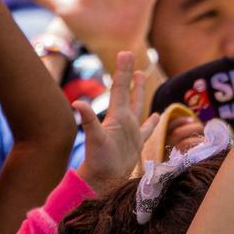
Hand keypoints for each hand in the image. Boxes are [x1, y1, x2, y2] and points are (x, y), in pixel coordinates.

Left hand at [77, 53, 154, 192]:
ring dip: (140, 91)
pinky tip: (156, 115)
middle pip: (128, 92)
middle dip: (130, 74)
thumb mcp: (95, 139)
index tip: (125, 53)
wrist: (103, 181)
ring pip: (137, 105)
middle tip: (130, 55)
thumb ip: (88, 120)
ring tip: (142, 75)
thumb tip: (77, 103)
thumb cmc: (99, 161)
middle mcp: (123, 120)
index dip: (123, 71)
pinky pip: (147, 129)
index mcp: (116, 116)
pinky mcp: (136, 143)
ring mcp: (130, 131)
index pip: (120, 88)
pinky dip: (152, 121)